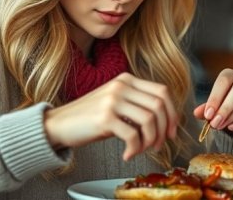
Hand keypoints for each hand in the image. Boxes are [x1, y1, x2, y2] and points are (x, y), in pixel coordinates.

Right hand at [44, 72, 177, 160]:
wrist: (60, 123)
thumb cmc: (90, 117)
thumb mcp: (116, 103)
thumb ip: (137, 105)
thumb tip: (166, 121)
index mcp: (126, 80)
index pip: (162, 91)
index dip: (172, 112)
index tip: (171, 130)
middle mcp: (121, 86)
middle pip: (159, 105)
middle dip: (164, 129)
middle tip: (159, 144)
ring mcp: (113, 100)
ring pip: (149, 120)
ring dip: (150, 141)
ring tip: (141, 150)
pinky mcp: (105, 117)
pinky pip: (133, 135)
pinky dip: (135, 148)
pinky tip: (127, 154)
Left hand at [193, 68, 232, 137]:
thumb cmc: (227, 111)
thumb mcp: (214, 110)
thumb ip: (206, 109)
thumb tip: (197, 112)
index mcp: (232, 75)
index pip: (224, 80)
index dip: (216, 97)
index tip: (208, 114)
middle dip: (226, 107)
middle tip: (215, 123)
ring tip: (224, 125)